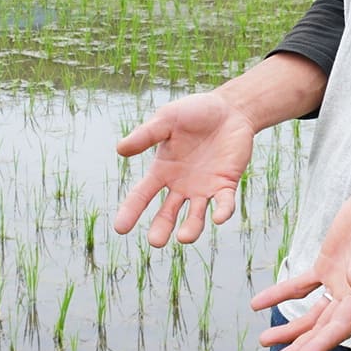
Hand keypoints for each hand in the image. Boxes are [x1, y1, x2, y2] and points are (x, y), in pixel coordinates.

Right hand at [113, 90, 255, 246]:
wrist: (230, 108)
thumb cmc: (194, 112)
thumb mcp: (167, 119)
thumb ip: (146, 135)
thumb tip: (120, 149)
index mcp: (162, 170)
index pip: (141, 195)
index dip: (130, 211)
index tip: (120, 229)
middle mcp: (181, 185)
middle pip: (167, 214)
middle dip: (161, 228)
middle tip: (156, 241)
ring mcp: (204, 187)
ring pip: (195, 216)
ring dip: (191, 229)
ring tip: (184, 237)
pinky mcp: (226, 184)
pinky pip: (223, 203)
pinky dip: (222, 211)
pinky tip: (219, 217)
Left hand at [250, 172, 350, 350]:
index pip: (342, 325)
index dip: (322, 343)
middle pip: (323, 328)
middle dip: (301, 347)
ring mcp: (338, 281)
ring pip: (312, 314)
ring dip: (291, 329)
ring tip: (266, 342)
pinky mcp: (327, 266)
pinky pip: (302, 286)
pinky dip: (282, 294)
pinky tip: (260, 302)